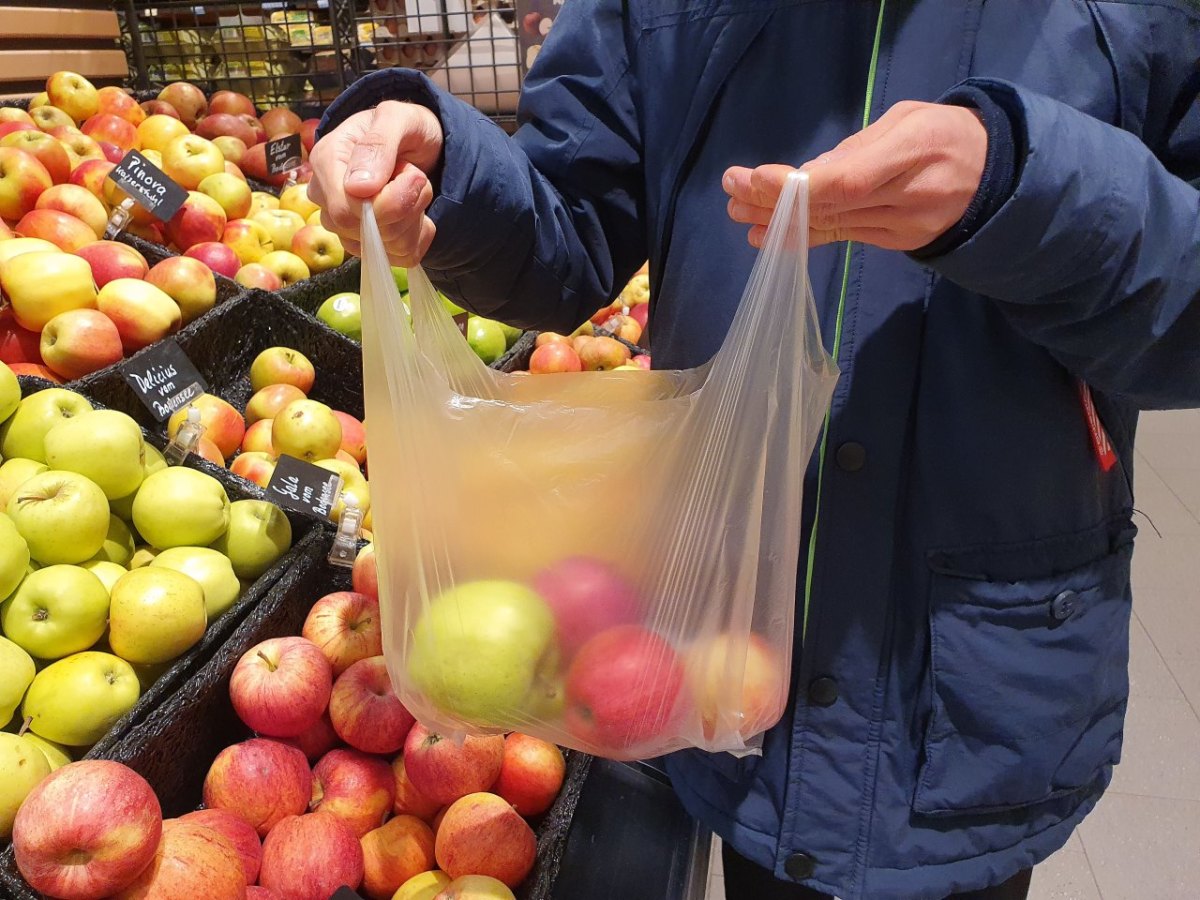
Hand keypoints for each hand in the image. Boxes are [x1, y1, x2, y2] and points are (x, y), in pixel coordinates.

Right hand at [307, 100, 443, 266]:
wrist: (420, 144)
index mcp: (326, 162)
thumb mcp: (398, 118)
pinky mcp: (370, 246)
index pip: (345, 209)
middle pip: (366, 232)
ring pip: (386, 247)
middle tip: (417, 178)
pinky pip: (400, 256)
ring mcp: (346, 226)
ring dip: (415, 218)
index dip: (388, 202)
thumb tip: (357, 188)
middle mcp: (328, 199)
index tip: (414, 176)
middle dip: (406, 207)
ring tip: (415, 188)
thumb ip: (379, 143)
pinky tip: (418, 212)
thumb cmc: (405, 128)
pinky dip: (420, 234)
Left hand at [723, 101, 987, 250]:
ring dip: (778, 220)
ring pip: (832, 225)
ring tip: (737, 211)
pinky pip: (843, 238)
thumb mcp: (909, 119)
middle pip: (831, 205)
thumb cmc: (948, 134)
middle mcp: (909, 196)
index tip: (756, 178)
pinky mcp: (895, 242)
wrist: (996, 176)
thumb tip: (809, 172)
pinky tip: (767, 238)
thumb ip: (859, 146)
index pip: (848, 179)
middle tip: (731, 188)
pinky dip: (804, 236)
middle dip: (773, 199)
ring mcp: (902, 227)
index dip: (798, 186)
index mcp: (917, 151)